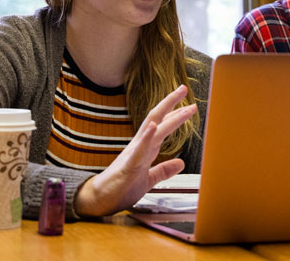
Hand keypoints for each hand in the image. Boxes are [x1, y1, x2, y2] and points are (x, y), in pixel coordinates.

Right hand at [73, 85, 197, 217]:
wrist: (100, 200)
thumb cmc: (121, 189)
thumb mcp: (149, 179)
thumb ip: (163, 170)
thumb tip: (181, 162)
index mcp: (143, 148)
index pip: (160, 126)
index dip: (174, 114)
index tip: (188, 104)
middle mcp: (138, 146)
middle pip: (156, 119)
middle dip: (170, 103)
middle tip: (184, 88)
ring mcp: (133, 154)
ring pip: (152, 131)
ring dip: (169, 118)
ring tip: (183, 107)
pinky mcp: (128, 166)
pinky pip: (139, 150)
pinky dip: (146, 137)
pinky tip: (154, 126)